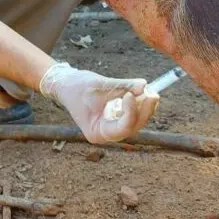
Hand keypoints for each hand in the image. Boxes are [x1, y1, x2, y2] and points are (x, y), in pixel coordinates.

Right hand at [39, 62, 159, 143]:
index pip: (123, 128)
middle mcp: (106, 134)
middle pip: (133, 126)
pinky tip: (143, 91)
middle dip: (144, 111)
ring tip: (150, 90)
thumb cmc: (77, 86)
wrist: (65, 84)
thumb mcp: (100, 84)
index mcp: (97, 132)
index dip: (131, 112)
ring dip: (144, 107)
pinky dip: (139, 104)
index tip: (131, 94)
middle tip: (153, 93)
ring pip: (135, 121)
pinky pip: (132, 114)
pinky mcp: (115, 117)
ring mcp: (111, 126)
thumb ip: (123, 86)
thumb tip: (145, 86)